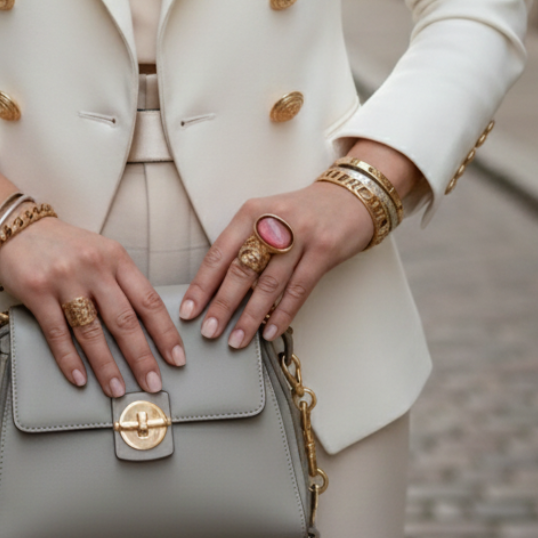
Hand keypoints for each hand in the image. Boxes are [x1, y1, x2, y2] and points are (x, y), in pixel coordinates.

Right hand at [0, 216, 186, 395]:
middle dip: (141, 357)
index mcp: (115, 257)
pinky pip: (58, 333)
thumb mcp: (100, 252)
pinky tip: (79, 377)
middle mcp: (94, 267)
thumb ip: (120, 282)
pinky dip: (69, 359)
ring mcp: (65, 279)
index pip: (148, 299)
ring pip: (92, 331)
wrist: (16, 226)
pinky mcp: (37, 291)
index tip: (176, 357)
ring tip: (117, 389)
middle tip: (152, 383)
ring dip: (107, 365)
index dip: (164, 332)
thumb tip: (144, 324)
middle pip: (124, 320)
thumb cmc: (62, 244)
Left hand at [179, 181, 374, 347]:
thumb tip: (217, 287)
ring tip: (236, 339)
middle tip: (207, 330)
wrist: (349, 198)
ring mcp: (300, 236)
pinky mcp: (324, 251)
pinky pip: (299, 290)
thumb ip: (245, 243)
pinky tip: (269, 331)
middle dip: (222, 304)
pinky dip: (282, 314)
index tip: (188, 309)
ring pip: (269, 284)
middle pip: (241, 269)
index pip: (219, 252)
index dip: (202, 283)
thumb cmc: (302, 212)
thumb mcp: (267, 217)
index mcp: (251, 211)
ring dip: (250, 316)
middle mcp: (273, 222)